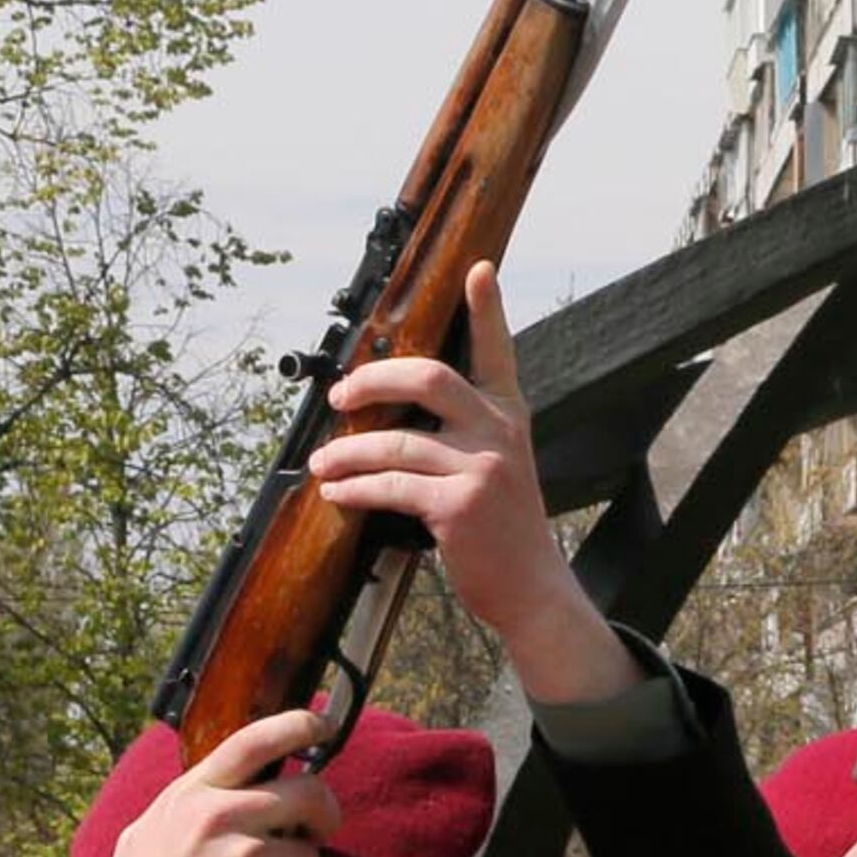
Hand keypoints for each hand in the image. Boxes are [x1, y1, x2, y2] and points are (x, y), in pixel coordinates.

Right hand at [65, 711, 339, 856]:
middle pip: (309, 793)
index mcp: (192, 797)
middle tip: (319, 833)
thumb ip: (195, 803)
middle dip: (326, 815)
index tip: (322, 726)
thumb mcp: (150, 833)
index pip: (253, 741)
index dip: (297, 726)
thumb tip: (242, 780)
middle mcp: (218, 820)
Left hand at [314, 263, 631, 702]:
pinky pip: (390, 486)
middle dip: (375, 379)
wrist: (530, 586)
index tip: (479, 269)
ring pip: (395, 442)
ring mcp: (482, 467)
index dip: (488, 308)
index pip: (497, 351)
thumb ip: (461, 432)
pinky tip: (338, 493)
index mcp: (509, 415)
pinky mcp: (459, 506)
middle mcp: (499, 432)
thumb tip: (386, 414)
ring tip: (325, 462)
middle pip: (431, 378)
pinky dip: (354, 488)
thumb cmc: (501, 526)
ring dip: (347, 452)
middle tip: (343, 394)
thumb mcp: (497, 464)